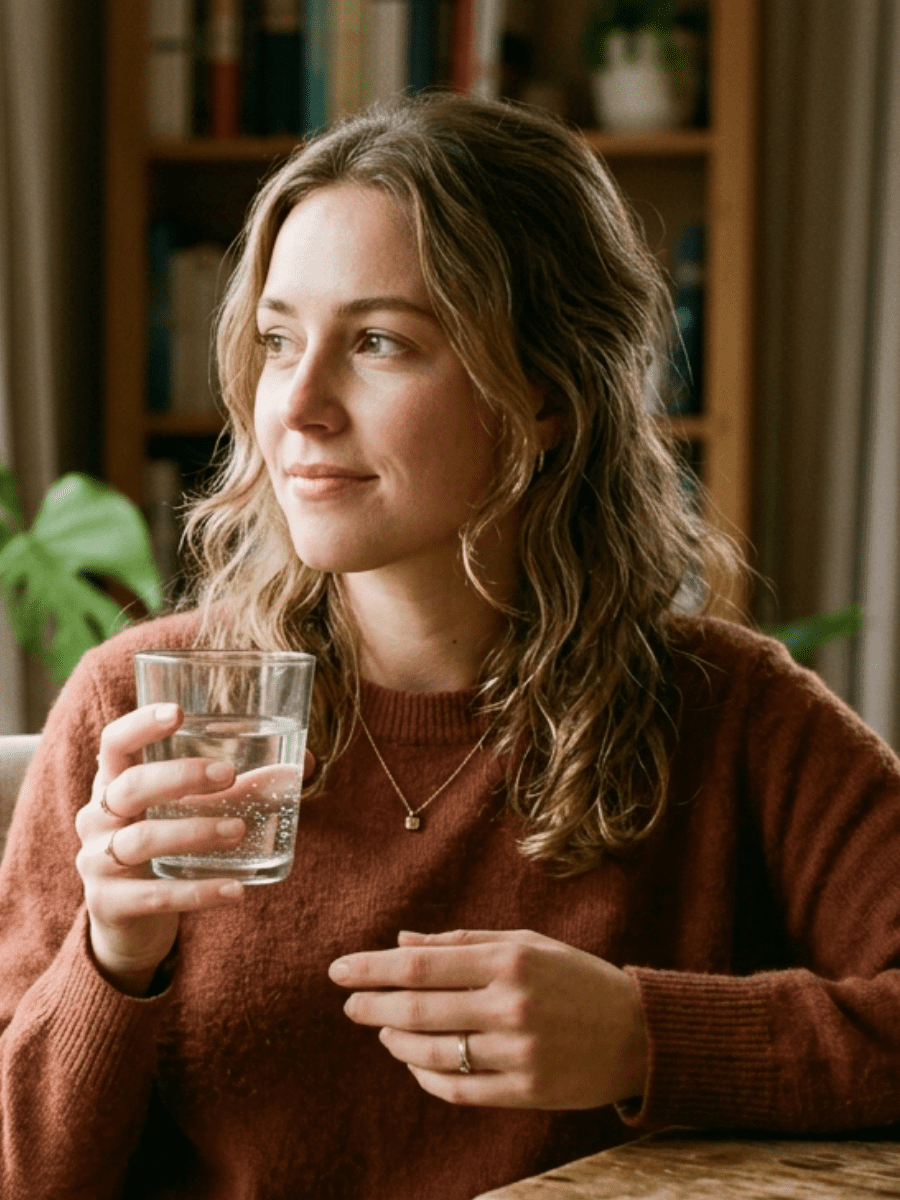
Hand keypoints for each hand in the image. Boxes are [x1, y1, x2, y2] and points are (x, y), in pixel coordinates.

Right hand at [75, 703, 314, 997]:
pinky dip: (197, 893)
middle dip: (180, 777)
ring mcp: (97, 861)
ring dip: (195, 831)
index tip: (179, 712)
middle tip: (229, 773)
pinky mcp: (109, 904)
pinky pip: (154, 895)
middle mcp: (97, 817)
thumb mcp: (190, 812)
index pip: (115, 743)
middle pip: (130, 787)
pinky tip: (235, 891)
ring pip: (142, 840)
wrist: (129, 922)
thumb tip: (304, 762)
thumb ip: (240, 788)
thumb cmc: (165, 846)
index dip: (141, 725)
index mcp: (114, 783)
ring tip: (240, 830)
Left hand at [328, 929, 647, 1109]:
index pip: (421, 965)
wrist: (637, 1033)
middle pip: (419, 1009)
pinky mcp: (525, 1092)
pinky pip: (459, 1088)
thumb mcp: (525, 943)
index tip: (339, 971)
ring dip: (398, 1039)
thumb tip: (402, 942)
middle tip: (348, 1004)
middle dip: (373, 1005)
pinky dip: (428, 1075)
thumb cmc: (575, 977)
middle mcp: (511, 1005)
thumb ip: (463, 943)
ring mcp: (518, 1052)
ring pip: (434, 1051)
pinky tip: (414, 1061)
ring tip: (383, 1028)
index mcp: (509, 960)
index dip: (373, 968)